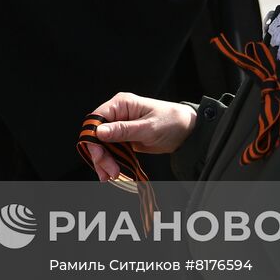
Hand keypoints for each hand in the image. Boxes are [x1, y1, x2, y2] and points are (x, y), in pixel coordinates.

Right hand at [81, 92, 196, 181]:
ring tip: (110, 175)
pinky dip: (110, 161)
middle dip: (99, 153)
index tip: (98, 154)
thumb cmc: (171, 122)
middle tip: (108, 170)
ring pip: (101, 144)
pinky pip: (111, 150)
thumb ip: (123, 130)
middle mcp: (117, 114)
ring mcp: (120, 126)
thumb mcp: (148, 128)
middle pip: (96, 134)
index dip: (92, 137)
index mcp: (121, 104)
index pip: (96, 119)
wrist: (187, 131)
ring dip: (104, 160)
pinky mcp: (124, 138)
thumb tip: (99, 132)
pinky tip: (112, 172)